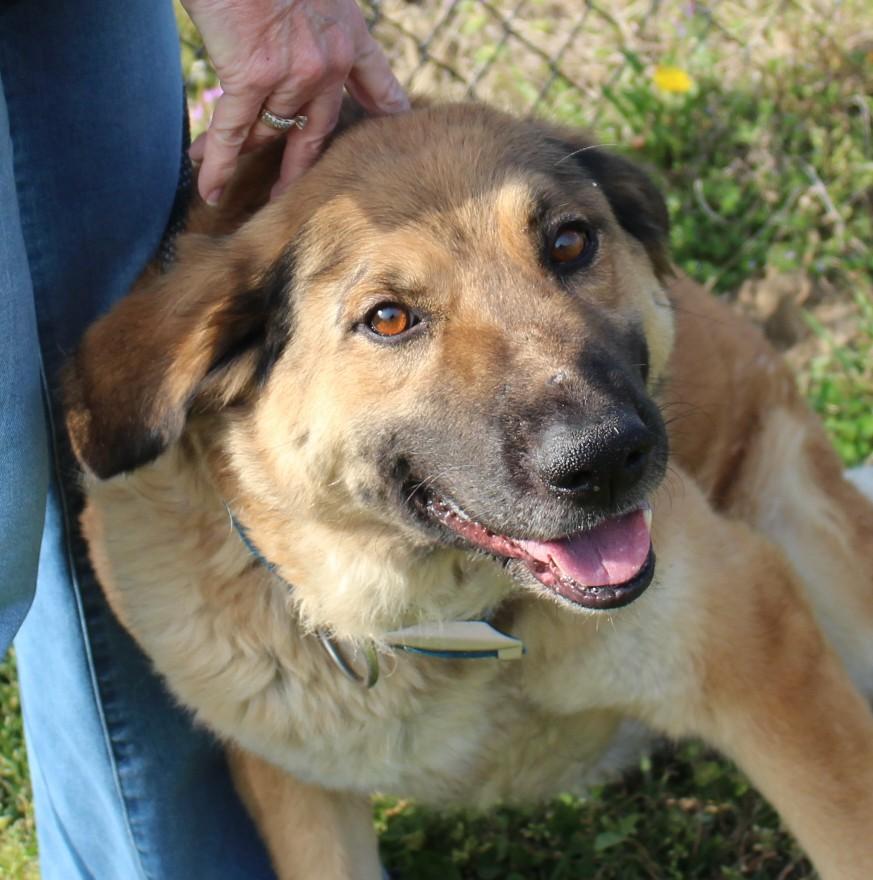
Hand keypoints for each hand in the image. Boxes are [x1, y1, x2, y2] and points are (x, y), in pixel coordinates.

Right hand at [182, 0, 408, 202]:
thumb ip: (317, 17)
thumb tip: (299, 35)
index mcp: (347, 34)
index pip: (376, 82)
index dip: (385, 109)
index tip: (392, 128)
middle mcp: (326, 63)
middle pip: (314, 130)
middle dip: (298, 166)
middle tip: (289, 193)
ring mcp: (291, 74)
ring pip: (265, 129)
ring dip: (237, 153)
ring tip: (219, 178)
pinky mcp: (252, 77)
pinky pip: (234, 133)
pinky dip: (219, 164)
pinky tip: (212, 189)